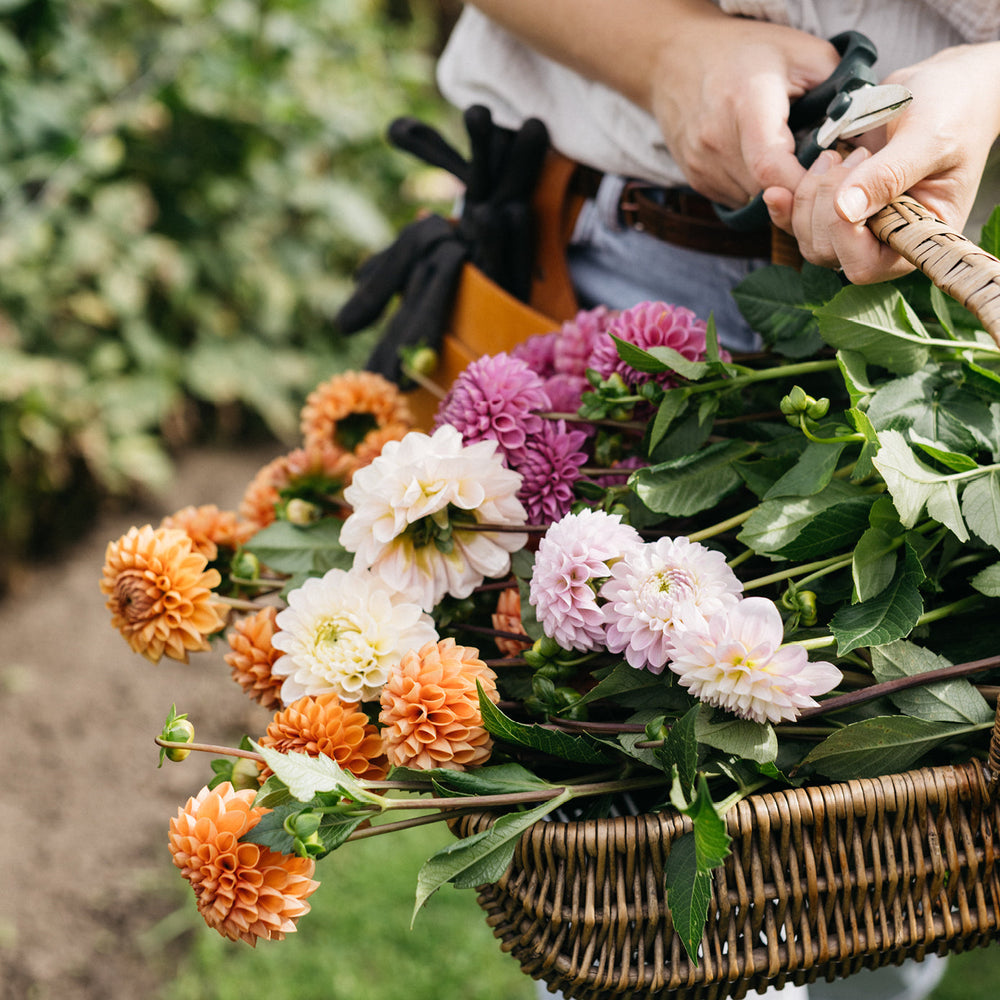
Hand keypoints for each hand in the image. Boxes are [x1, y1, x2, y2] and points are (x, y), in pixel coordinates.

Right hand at [649, 16, 839, 206]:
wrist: (675, 58)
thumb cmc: (746, 52)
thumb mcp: (802, 53)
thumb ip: (839, 89)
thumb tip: (869, 129)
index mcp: (746, 104)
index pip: (774, 169)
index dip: (806, 186)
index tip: (834, 180)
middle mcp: (716, 139)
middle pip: (767, 192)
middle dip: (800, 191)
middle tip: (824, 175)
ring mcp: (701, 163)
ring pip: (752, 202)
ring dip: (778, 194)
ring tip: (795, 166)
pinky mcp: (695, 178)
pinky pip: (736, 200)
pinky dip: (757, 191)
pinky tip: (766, 166)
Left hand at [763, 42, 999, 282]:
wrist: (943, 88)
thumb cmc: (951, 110)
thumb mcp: (928, 138)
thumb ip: (889, 175)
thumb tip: (844, 212)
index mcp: (917, 237)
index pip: (865, 266)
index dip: (844, 234)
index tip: (851, 183)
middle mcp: (885, 241)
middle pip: (827, 253)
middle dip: (825, 205)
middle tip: (855, 156)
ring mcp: (857, 228)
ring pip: (808, 240)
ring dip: (808, 198)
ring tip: (836, 157)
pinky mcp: (834, 211)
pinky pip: (797, 224)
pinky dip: (786, 206)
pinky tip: (777, 191)